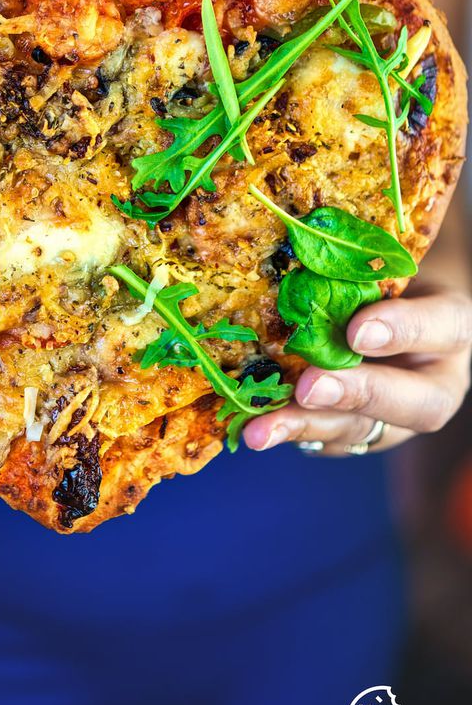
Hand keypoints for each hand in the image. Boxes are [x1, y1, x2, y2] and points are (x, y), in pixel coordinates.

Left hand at [243, 285, 471, 454]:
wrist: (383, 305)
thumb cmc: (382, 276)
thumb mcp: (383, 266)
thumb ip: (361, 274)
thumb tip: (302, 264)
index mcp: (451, 326)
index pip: (442, 327)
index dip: (401, 331)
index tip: (358, 330)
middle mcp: (435, 381)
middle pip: (413, 402)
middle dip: (355, 394)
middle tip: (308, 389)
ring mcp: (399, 416)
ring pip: (361, 430)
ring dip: (307, 427)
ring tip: (260, 431)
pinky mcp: (360, 434)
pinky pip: (329, 441)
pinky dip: (290, 432)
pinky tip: (254, 428)